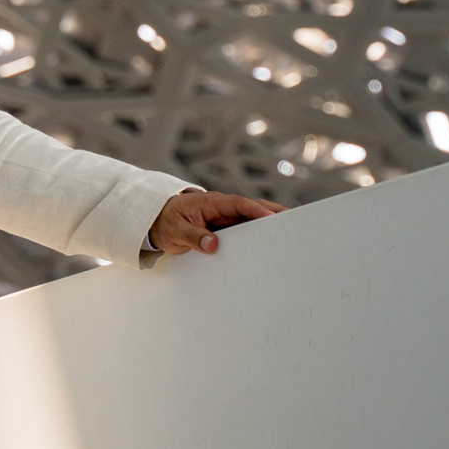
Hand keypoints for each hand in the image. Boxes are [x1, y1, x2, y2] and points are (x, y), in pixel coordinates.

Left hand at [148, 189, 284, 256]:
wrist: (155, 221)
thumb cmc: (165, 222)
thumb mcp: (175, 231)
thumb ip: (194, 237)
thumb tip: (213, 245)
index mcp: (211, 203)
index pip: (238, 204)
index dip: (256, 210)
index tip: (272, 218)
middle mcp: (221, 208)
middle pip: (251, 209)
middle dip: (273, 213)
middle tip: (294, 222)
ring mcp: (223, 218)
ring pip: (250, 220)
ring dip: (267, 225)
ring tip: (289, 234)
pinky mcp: (223, 228)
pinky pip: (242, 230)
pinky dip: (256, 234)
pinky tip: (268, 244)